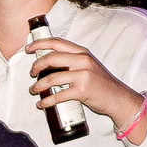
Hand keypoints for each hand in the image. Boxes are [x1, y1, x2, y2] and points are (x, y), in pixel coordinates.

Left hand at [25, 36, 144, 124]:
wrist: (117, 97)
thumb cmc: (100, 83)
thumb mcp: (88, 65)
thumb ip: (72, 61)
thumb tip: (48, 63)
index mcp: (82, 52)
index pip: (57, 43)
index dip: (40, 44)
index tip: (29, 49)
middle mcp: (83, 60)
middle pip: (50, 58)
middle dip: (36, 66)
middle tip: (31, 74)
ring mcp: (83, 75)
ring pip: (51, 78)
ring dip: (38, 86)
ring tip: (34, 90)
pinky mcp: (82, 90)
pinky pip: (57, 96)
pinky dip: (46, 101)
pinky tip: (42, 104)